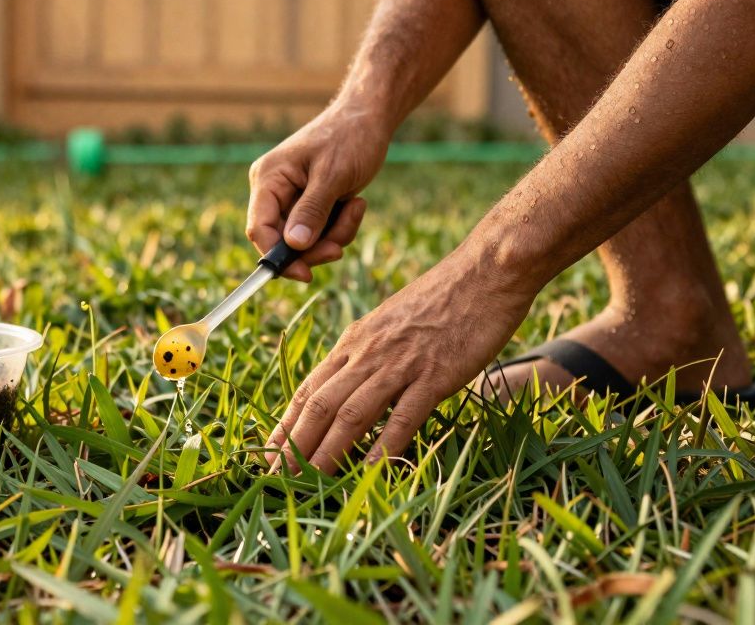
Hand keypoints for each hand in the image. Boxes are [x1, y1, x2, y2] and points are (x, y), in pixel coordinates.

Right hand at [246, 106, 386, 280]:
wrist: (369, 119)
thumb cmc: (350, 138)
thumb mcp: (332, 175)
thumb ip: (312, 210)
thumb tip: (294, 246)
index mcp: (268, 179)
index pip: (260, 229)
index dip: (278, 256)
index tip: (305, 274)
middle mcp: (274, 191)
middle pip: (283, 241)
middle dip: (316, 246)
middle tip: (340, 247)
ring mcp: (292, 199)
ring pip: (305, 241)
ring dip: (334, 234)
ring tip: (356, 207)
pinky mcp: (310, 205)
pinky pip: (320, 232)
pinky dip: (340, 226)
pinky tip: (355, 204)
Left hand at [264, 248, 534, 472]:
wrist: (484, 271)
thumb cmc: (442, 299)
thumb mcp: (389, 323)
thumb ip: (368, 353)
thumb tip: (350, 384)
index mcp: (354, 342)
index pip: (308, 388)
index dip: (286, 423)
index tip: (269, 452)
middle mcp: (367, 353)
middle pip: (320, 404)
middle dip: (295, 445)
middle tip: (276, 478)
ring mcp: (400, 364)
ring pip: (351, 413)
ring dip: (327, 452)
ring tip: (310, 483)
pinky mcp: (434, 375)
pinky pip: (403, 416)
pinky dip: (385, 445)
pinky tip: (371, 471)